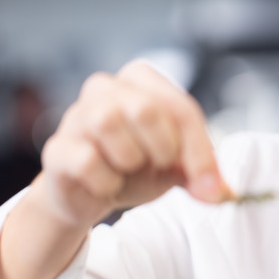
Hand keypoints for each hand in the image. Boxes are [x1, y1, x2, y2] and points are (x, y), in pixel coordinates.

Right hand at [36, 60, 231, 228]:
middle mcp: (105, 88)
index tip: (211, 184)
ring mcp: (76, 115)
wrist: (90, 196)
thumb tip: (221, 193)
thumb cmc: (136, 169)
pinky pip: (87, 161)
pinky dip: (107, 182)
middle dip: (163, 149)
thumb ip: (200, 173)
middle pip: (146, 109)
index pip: (181, 108)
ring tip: (128, 169)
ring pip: (110, 124)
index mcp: (142, 82)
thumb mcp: (176, 167)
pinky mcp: (57, 148)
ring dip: (131, 160)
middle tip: (159, 165)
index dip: (200, 150)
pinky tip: (106, 183)